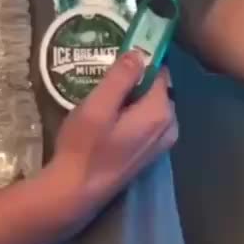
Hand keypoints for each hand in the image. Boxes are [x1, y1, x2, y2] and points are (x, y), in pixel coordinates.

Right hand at [43, 52, 176, 236]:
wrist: (75, 191)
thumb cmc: (84, 146)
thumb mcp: (98, 106)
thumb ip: (121, 77)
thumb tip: (140, 52)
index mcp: (160, 111)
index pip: (159, 70)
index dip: (140, 57)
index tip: (117, 51)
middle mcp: (169, 126)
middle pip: (157, 86)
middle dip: (135, 75)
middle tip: (106, 71)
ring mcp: (161, 142)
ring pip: (151, 102)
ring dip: (132, 92)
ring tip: (104, 88)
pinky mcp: (149, 152)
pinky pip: (147, 118)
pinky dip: (133, 109)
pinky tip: (109, 110)